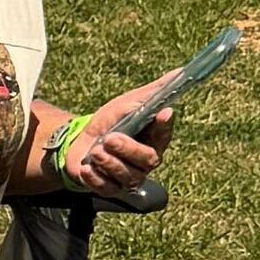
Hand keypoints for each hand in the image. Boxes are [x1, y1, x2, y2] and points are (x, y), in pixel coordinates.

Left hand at [60, 76, 174, 196]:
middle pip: (148, 159)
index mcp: (154, 141)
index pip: (165, 135)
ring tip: (95, 150)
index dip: (165, 126)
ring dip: (108, 161)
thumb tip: (180, 71)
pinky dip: (94, 176)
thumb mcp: (128, 103)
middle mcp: (146, 162)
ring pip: (126, 174)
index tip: (163, 113)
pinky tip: (86, 167)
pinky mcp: (110, 188)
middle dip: (128, 148)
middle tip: (110, 138)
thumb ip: (154, 92)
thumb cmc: (111, 122)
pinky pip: (106, 187)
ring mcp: (129, 177)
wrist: (79, 141)